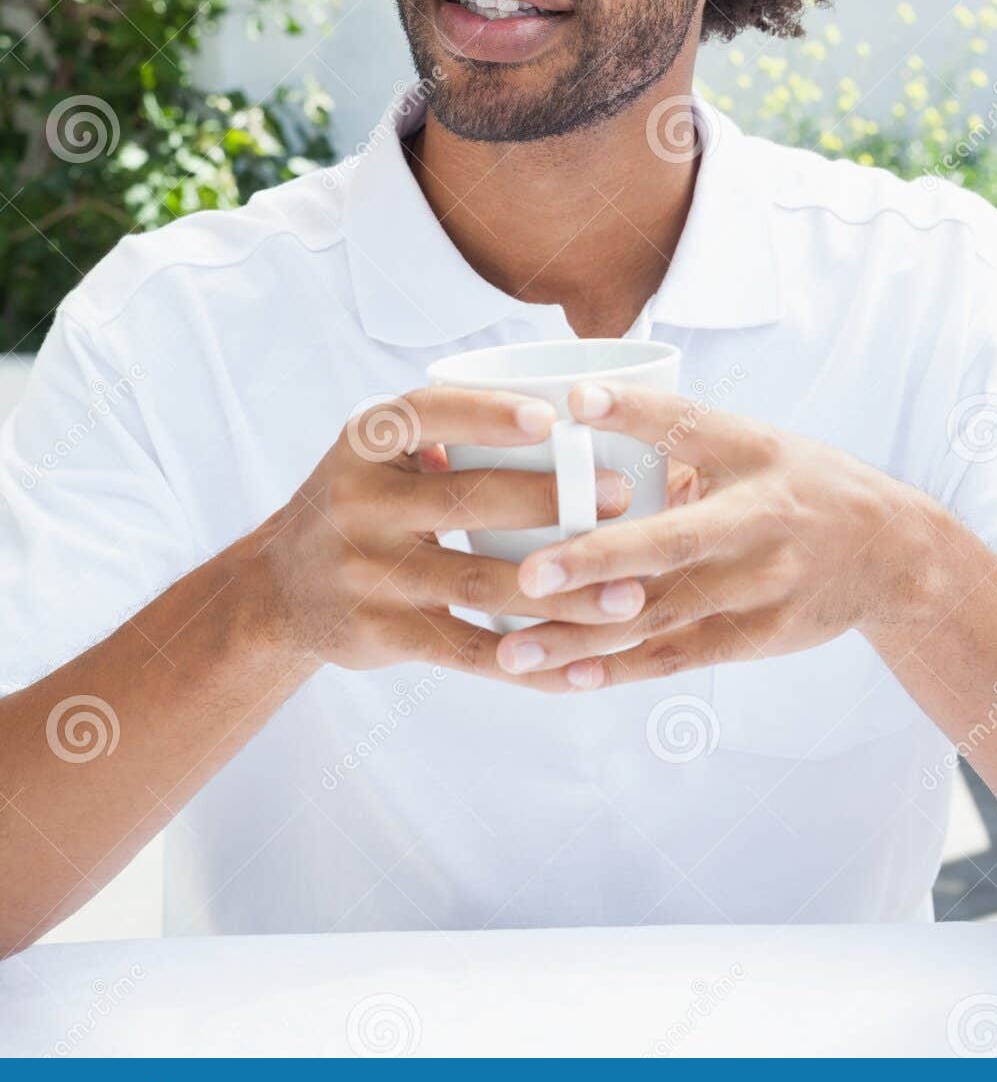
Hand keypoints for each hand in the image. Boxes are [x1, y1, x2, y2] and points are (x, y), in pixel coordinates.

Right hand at [247, 385, 641, 681]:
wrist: (281, 589)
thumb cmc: (365, 504)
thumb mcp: (381, 454)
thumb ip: (448, 431)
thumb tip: (574, 411)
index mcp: (366, 442)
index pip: (427, 415)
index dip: (486, 414)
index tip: (550, 417)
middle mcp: (359, 503)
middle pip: (466, 502)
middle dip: (553, 501)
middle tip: (624, 498)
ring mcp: (368, 573)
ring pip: (481, 584)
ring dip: (563, 594)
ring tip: (629, 594)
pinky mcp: (382, 635)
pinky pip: (469, 652)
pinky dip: (532, 664)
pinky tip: (584, 670)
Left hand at [498, 381, 937, 688]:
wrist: (894, 556)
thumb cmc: (797, 487)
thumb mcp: (753, 445)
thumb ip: (676, 438)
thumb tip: (572, 412)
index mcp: (754, 453)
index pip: (693, 424)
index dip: (636, 412)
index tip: (577, 402)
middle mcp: (761, 519)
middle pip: (674, 541)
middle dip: (598, 561)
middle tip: (529, 574)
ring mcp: (762, 585)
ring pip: (661, 614)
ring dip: (585, 636)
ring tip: (516, 649)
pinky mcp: (758, 637)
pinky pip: (678, 657)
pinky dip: (620, 670)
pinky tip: (566, 678)